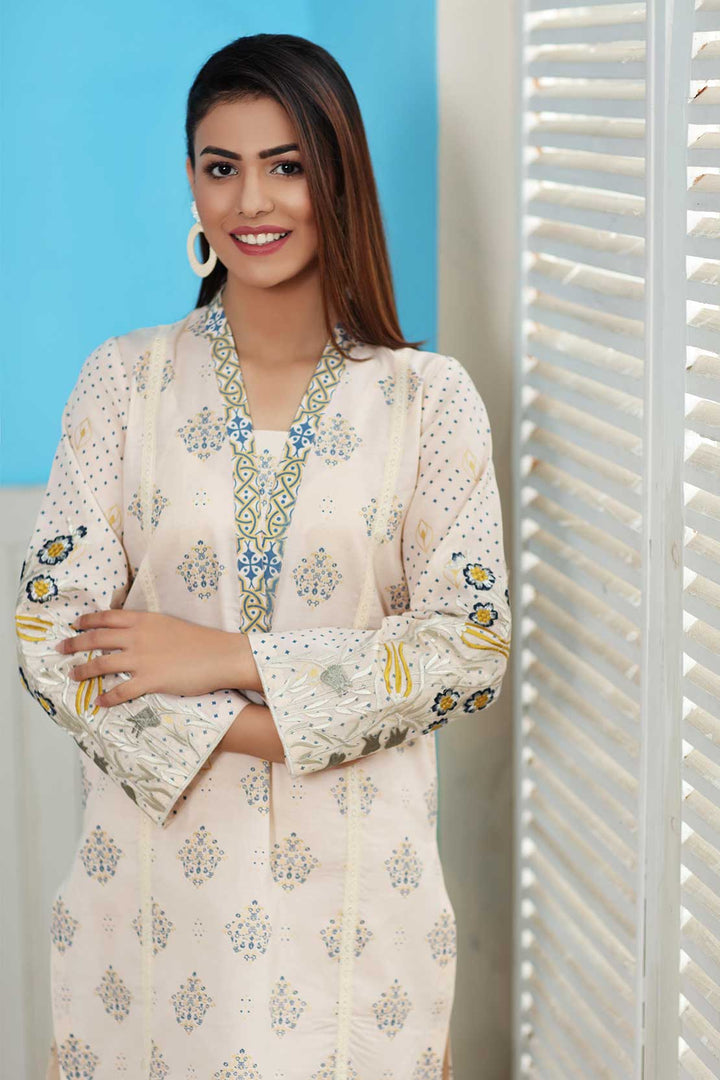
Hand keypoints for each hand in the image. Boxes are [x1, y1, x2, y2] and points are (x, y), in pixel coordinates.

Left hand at [55, 609, 236, 707]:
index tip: (74, 624)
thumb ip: (147, 627)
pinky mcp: (150, 680)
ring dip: (83, 671)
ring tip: (73, 676)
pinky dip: (107, 698)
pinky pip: (121, 691)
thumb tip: (130, 631)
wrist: (219, 656)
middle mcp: (137, 637)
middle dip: (74, 644)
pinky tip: (99, 702)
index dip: (87, 621)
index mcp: (143, 620)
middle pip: (96, 639)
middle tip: (60, 649)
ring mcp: (142, 659)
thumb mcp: (169, 624)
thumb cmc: (199, 640)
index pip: (106, 617)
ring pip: (102, 665)